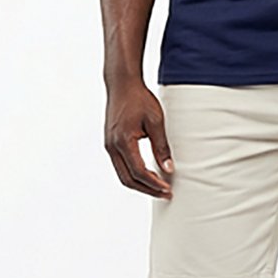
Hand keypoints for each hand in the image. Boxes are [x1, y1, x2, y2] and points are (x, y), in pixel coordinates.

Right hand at [104, 80, 174, 197]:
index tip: (168, 189)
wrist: (122, 84)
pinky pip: (120, 166)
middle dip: (147, 190)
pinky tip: (148, 175)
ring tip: (158, 187)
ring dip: (140, 184)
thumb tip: (168, 169)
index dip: (154, 183)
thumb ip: (161, 146)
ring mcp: (109, 146)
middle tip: (166, 194)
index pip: (139, 172)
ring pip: (123, 175)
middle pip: (128, 179)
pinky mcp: (110, 143)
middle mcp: (112, 147)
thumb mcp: (156, 121)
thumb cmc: (139, 99)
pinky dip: (134, 175)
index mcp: (123, 141)